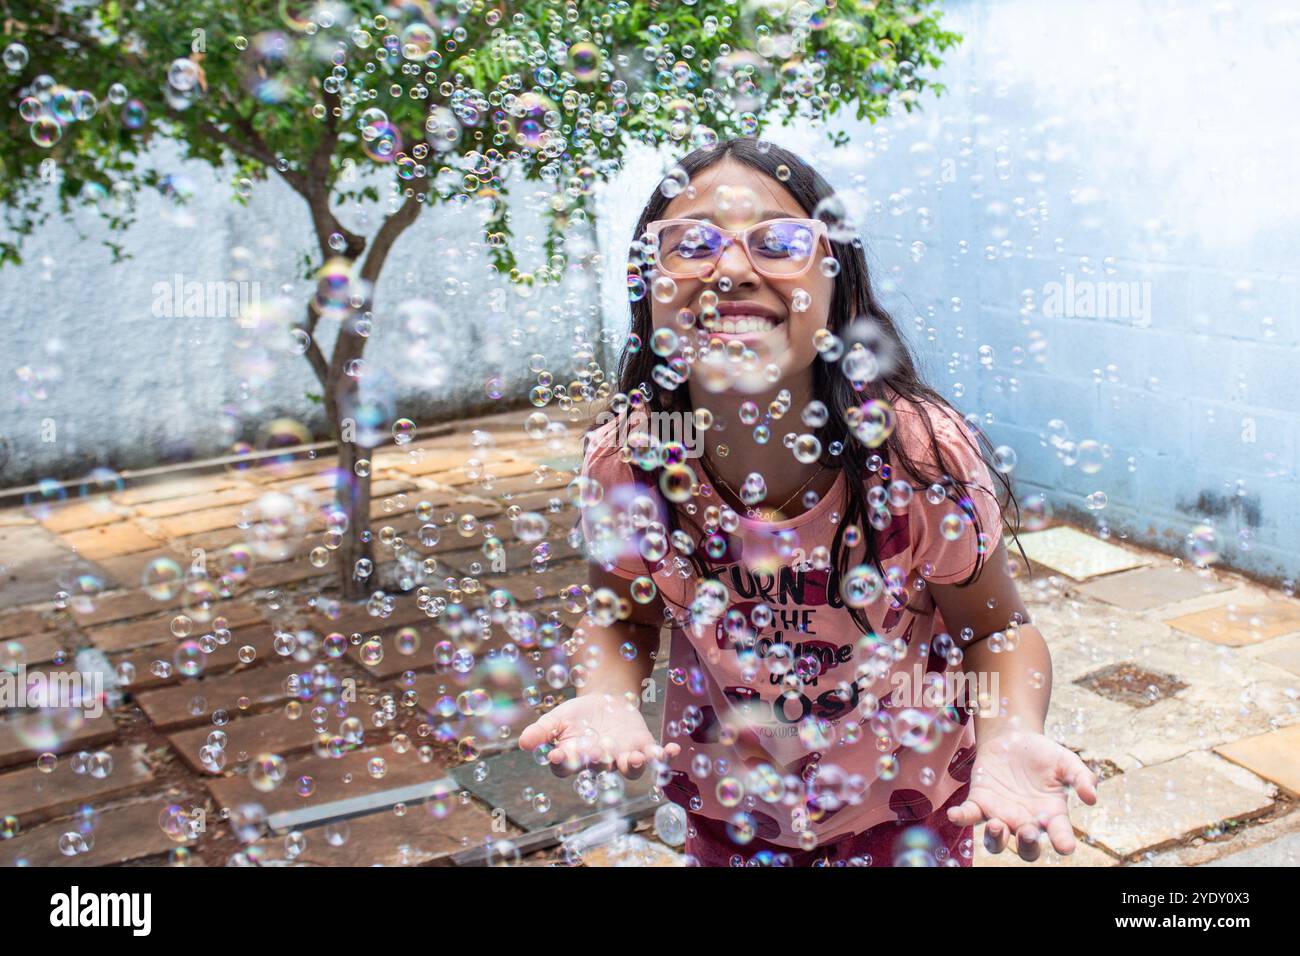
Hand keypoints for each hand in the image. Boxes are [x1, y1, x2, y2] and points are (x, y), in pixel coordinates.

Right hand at [518, 693, 680, 779]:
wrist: (605, 702)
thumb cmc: (578, 715)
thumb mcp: (556, 719)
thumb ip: (541, 731)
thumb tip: (522, 743)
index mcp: (575, 759)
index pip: (566, 765)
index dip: (562, 761)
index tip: (557, 753)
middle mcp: (600, 763)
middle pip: (599, 769)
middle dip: (600, 763)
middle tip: (599, 756)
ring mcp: (622, 757)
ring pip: (628, 770)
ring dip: (632, 766)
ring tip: (634, 758)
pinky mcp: (642, 747)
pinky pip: (655, 756)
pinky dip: (665, 755)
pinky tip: (673, 748)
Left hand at [946, 729, 1098, 861]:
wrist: (1013, 737)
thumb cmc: (1043, 753)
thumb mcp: (1066, 761)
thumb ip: (1081, 777)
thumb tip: (1092, 797)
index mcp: (1051, 816)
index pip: (1060, 835)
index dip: (1063, 842)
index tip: (1066, 846)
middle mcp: (1026, 821)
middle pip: (1027, 847)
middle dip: (1027, 844)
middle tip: (1028, 831)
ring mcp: (1001, 814)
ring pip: (996, 840)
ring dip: (995, 839)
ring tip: (997, 825)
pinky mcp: (979, 801)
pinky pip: (969, 815)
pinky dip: (961, 817)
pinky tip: (954, 815)